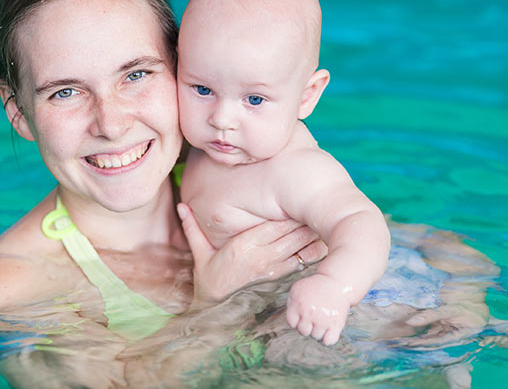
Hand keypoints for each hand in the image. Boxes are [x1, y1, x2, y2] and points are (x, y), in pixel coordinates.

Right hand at [177, 203, 325, 307]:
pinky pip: (302, 262)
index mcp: (245, 246)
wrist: (218, 309)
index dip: (290, 212)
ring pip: (301, 247)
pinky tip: (324, 240)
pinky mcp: (280, 277)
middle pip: (293, 233)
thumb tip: (181, 206)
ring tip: (326, 218)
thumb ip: (192, 228)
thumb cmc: (209, 278)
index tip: (300, 198)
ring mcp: (274, 268)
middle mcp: (262, 256)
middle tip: (320, 203)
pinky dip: (314, 250)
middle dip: (307, 219)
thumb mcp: (199, 253)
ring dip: (314, 233)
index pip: (274, 225)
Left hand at [286, 273, 349, 345]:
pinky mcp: (336, 324)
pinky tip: (328, 332)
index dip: (297, 321)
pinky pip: (329, 341)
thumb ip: (290, 303)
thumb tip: (291, 318)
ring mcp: (322, 320)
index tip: (303, 316)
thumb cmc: (316, 286)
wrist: (337, 282)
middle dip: (308, 326)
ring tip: (322, 321)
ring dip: (318, 331)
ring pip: (316, 337)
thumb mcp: (297, 288)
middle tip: (314, 318)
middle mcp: (309, 313)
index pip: (292, 324)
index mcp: (298, 305)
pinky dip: (327, 340)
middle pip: (303, 332)